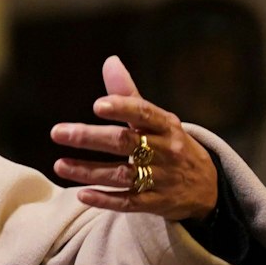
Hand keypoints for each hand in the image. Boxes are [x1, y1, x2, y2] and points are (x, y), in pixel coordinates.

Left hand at [49, 55, 219, 220]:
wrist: (208, 187)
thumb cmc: (172, 145)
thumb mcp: (159, 120)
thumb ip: (129, 95)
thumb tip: (110, 61)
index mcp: (166, 125)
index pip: (144, 113)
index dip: (122, 108)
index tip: (97, 105)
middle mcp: (164, 151)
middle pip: (125, 143)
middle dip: (90, 137)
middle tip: (57, 132)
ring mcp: (161, 178)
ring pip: (122, 175)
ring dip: (89, 171)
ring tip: (60, 165)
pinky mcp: (156, 203)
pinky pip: (129, 202)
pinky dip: (106, 199)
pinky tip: (82, 194)